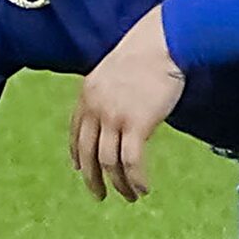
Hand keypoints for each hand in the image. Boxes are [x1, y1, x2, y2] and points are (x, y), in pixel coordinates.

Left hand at [69, 7, 185, 201]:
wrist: (163, 41)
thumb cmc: (146, 51)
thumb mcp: (115, 70)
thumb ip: (109, 93)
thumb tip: (118, 110)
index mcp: (87, 95)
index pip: (75, 133)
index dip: (78, 155)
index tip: (81, 170)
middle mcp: (95, 109)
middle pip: (87, 153)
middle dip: (92, 179)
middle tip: (99, 195)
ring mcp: (114, 118)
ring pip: (109, 163)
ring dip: (119, 184)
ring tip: (128, 196)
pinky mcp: (136, 125)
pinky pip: (131, 162)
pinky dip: (135, 179)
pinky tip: (142, 188)